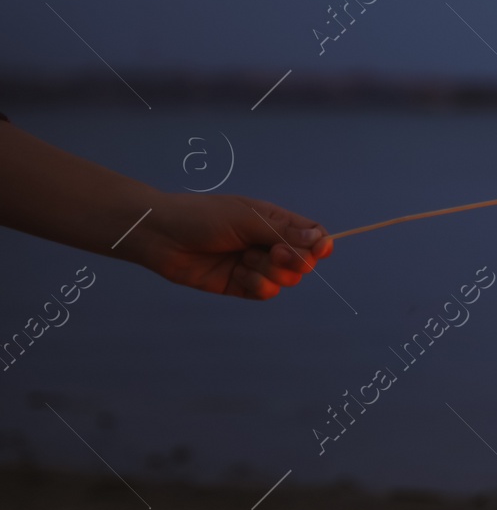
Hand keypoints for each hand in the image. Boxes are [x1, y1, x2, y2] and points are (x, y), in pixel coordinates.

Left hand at [127, 193, 333, 299]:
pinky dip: (256, 284)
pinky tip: (237, 273)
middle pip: (305, 262)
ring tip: (244, 259)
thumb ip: (284, 232)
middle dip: (293, 260)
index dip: (320, 245)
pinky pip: (266, 293)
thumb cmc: (201, 217)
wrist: (161, 236)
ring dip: (269, 272)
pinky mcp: (242, 285)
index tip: (320, 249)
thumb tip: (322, 239)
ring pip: (287, 280)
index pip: (313, 235)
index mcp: (275, 221)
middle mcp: (269, 244)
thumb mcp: (246, 219)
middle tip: (274, 252)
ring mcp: (256, 265)